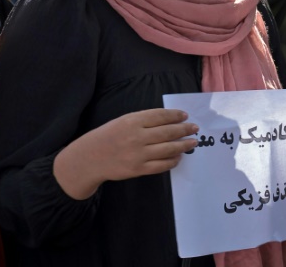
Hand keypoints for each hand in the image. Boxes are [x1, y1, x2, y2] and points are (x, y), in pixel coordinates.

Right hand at [54, 109, 197, 199]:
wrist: (90, 158)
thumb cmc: (108, 136)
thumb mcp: (123, 121)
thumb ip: (144, 120)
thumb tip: (169, 120)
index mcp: (132, 121)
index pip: (160, 116)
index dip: (175, 115)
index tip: (185, 116)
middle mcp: (137, 136)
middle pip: (168, 132)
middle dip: (184, 129)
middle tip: (195, 128)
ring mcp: (138, 154)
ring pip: (168, 149)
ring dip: (183, 145)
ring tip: (192, 142)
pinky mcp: (138, 169)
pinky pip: (161, 165)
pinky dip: (173, 160)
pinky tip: (178, 157)